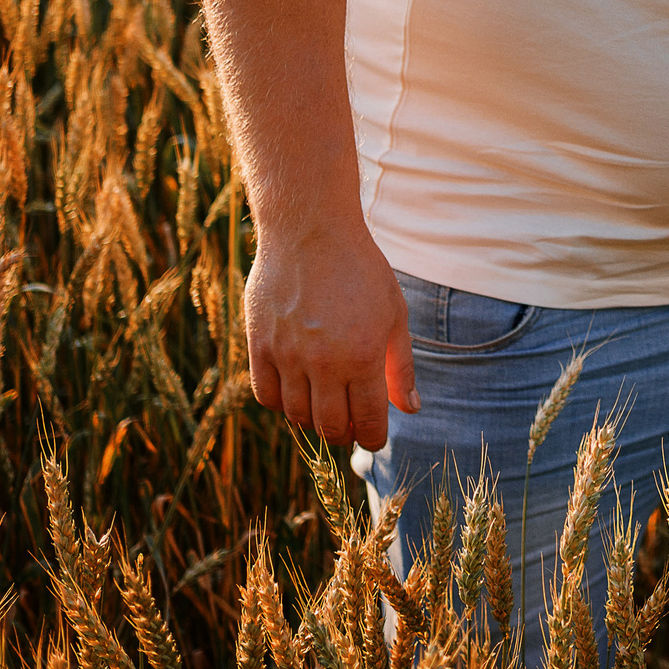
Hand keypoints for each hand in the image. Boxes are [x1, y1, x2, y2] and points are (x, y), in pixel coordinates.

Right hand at [245, 220, 419, 450]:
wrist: (311, 231)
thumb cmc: (361, 271)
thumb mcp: (394, 315)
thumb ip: (400, 367)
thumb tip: (410, 409)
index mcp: (363, 356)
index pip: (367, 422)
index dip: (373, 438)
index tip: (374, 437)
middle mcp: (324, 362)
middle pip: (331, 427)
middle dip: (345, 433)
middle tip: (351, 423)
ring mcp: (287, 355)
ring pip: (297, 416)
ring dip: (314, 420)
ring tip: (326, 405)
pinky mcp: (258, 345)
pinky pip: (266, 396)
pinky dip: (282, 403)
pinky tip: (296, 390)